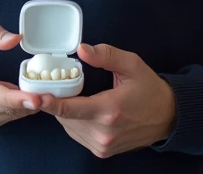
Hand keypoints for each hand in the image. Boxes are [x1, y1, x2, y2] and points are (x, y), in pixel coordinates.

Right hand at [0, 22, 38, 133]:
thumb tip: (15, 39)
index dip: (13, 97)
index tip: (35, 98)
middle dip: (25, 103)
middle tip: (47, 95)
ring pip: (2, 117)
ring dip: (21, 107)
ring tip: (32, 93)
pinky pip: (0, 122)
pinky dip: (12, 112)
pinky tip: (15, 100)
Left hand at [38, 42, 176, 157]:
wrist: (168, 117)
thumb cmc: (149, 89)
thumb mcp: (132, 64)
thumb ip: (106, 55)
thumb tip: (81, 50)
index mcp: (109, 110)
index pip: (71, 109)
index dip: (50, 103)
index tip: (35, 97)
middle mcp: (104, 132)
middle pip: (66, 118)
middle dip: (60, 101)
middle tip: (63, 86)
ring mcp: (103, 145)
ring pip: (70, 128)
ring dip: (68, 113)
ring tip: (80, 98)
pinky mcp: (103, 152)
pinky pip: (78, 135)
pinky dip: (76, 123)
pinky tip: (86, 112)